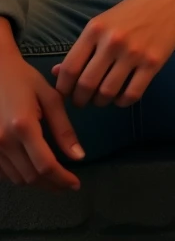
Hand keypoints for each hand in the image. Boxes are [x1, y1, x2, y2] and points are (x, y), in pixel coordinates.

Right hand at [0, 45, 83, 190]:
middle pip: (31, 177)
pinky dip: (21, 175)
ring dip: (37, 182)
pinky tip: (34, 168)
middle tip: (68, 183)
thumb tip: (79, 156)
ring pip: (17, 178)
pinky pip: (5, 173)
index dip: (62, 179)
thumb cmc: (25, 79)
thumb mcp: (51, 97)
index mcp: (23, 126)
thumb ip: (64, 128)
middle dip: (52, 184)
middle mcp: (3, 141)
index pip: (45, 165)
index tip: (76, 184)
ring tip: (54, 176)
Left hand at [52, 0, 174, 108]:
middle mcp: (112, 42)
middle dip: (80, 100)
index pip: (69, 69)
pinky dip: (122, 102)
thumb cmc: (130, 12)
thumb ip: (81, 49)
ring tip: (103, 97)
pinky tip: (121, 96)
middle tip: (84, 100)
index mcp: (95, 30)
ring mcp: (134, 53)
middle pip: (86, 85)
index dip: (63, 88)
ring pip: (107, 93)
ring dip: (101, 102)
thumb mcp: (101, 24)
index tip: (67, 93)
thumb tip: (56, 74)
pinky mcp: (153, 63)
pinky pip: (131, 94)